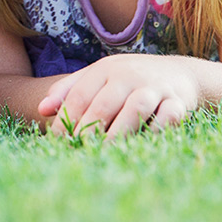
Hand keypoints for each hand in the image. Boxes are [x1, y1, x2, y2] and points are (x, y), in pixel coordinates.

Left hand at [36, 54, 197, 139]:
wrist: (178, 72)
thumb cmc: (128, 80)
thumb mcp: (98, 77)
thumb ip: (69, 90)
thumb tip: (42, 109)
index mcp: (105, 69)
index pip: (80, 95)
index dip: (66, 119)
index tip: (58, 141)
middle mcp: (129, 75)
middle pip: (104, 103)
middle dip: (89, 129)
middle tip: (79, 149)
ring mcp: (155, 87)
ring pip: (135, 108)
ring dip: (119, 132)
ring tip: (105, 151)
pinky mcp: (178, 100)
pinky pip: (168, 116)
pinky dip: (156, 131)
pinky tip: (141, 145)